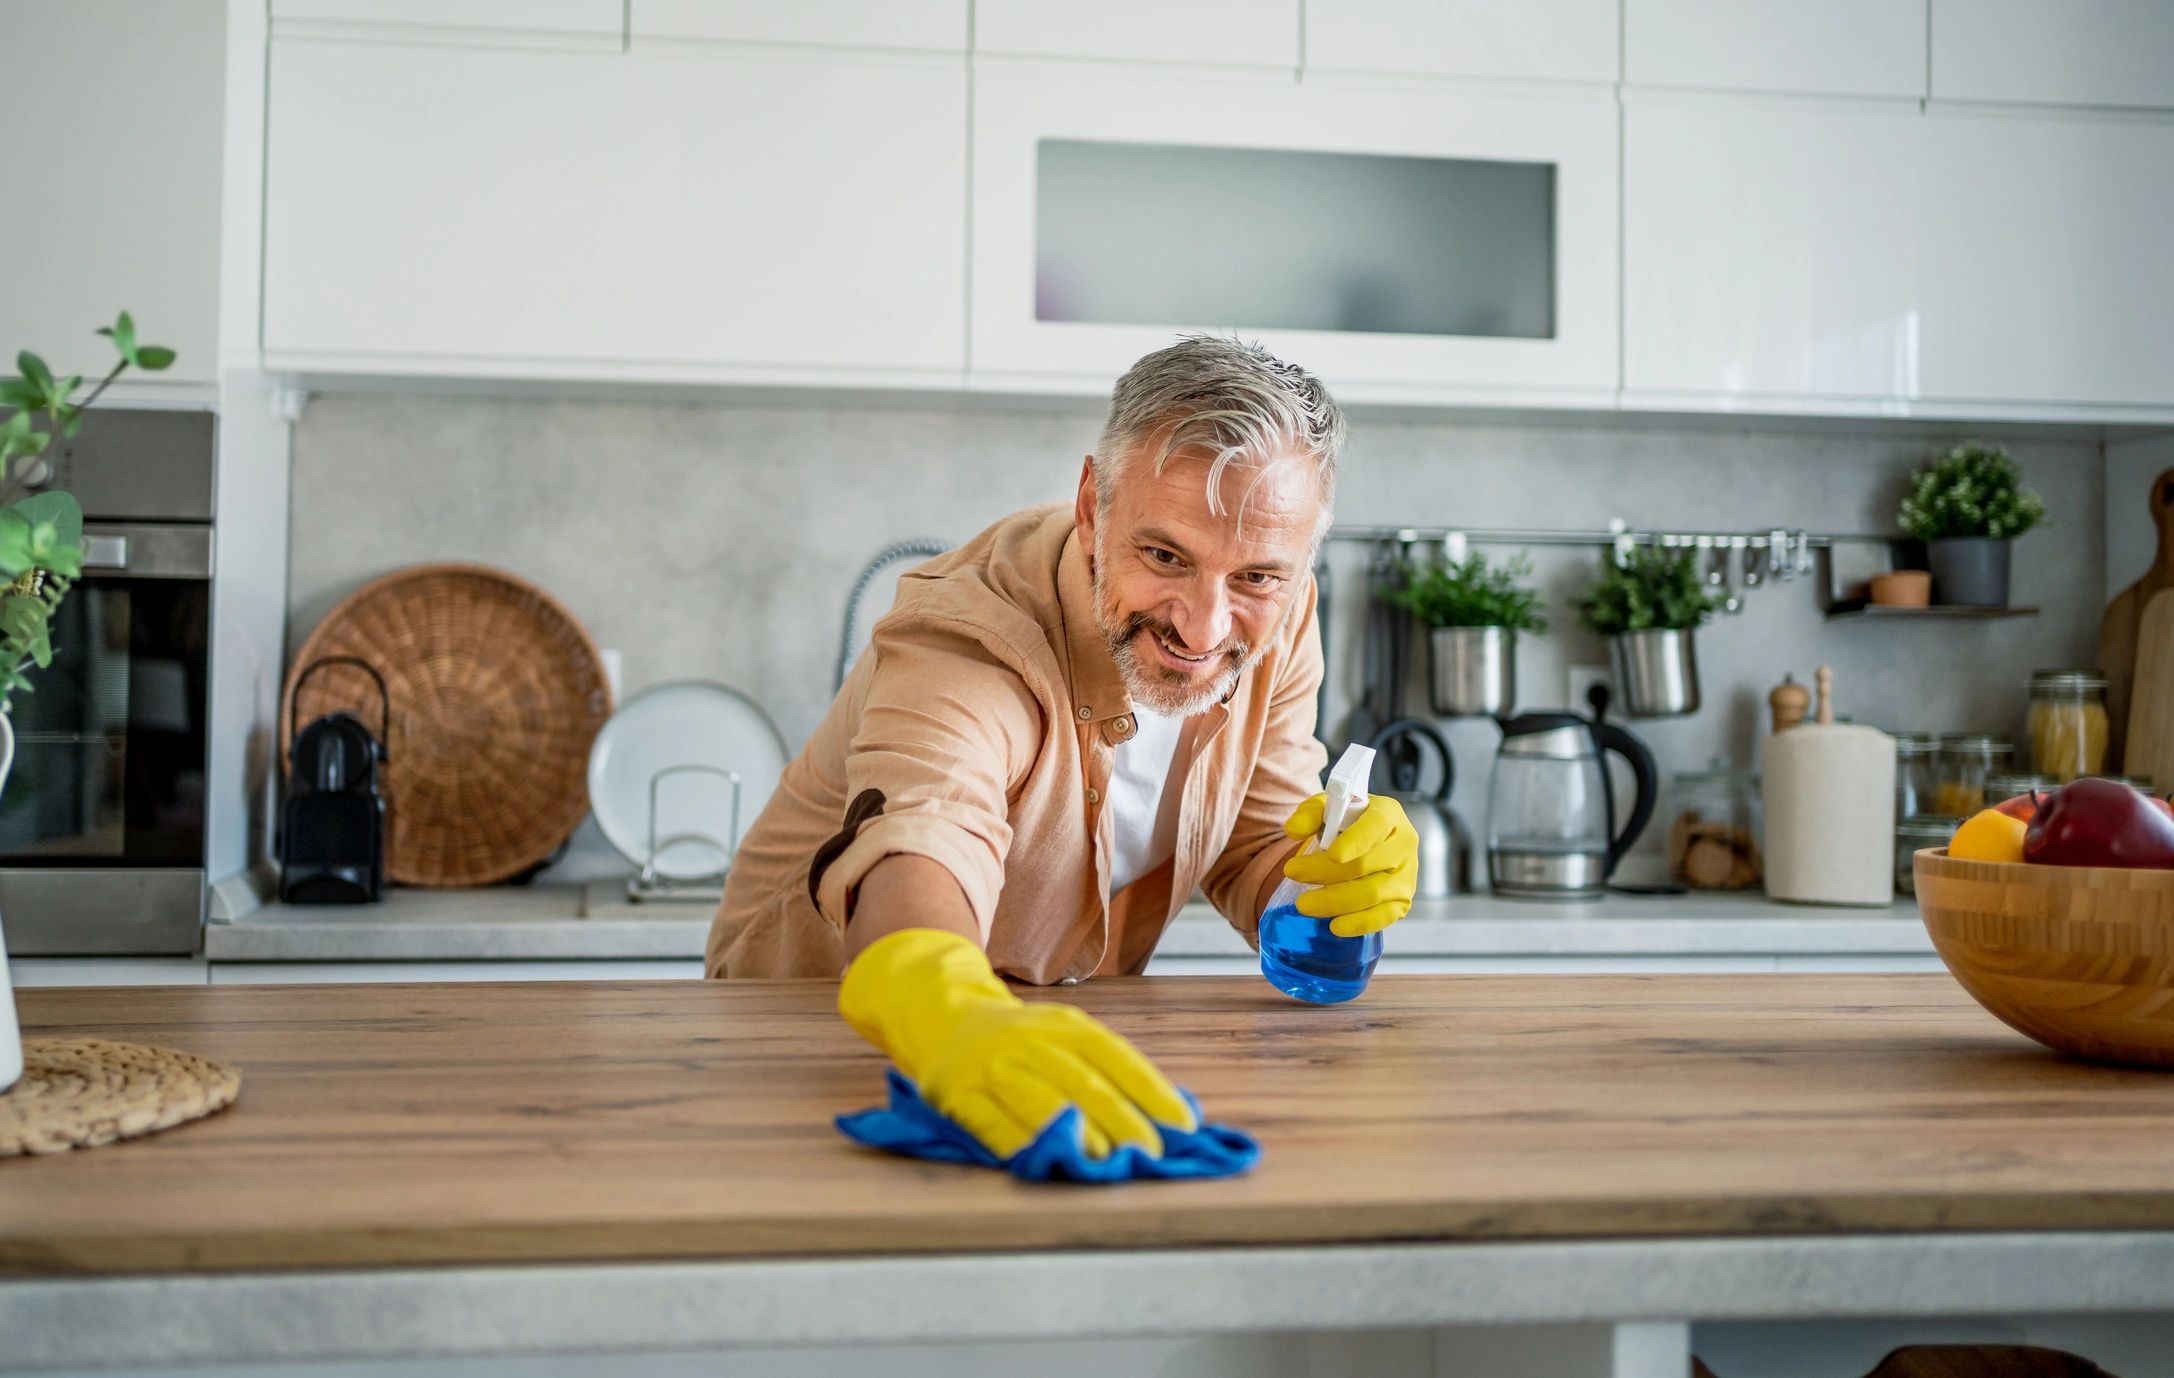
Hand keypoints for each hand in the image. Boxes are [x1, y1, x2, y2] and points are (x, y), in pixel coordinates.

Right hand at [838, 928, 1196, 1160]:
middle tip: (1153, 1152)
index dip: (1152, 1090)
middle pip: (1083, 1083)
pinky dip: (1022, 1145)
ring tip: (1106, 1161)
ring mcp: (991, 1067)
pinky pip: (994, 1124)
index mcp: (1064, 1025)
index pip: (1116, 1057)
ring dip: (1076, 1134)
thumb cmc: (1022, 1041)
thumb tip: (1172, 1114)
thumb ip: (1108, 1070)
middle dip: (1122, 1120)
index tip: (1184, 1125)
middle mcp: (1029, 1041)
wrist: (943, 1018)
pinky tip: (1047, 1162)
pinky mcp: (958, 1096)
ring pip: (1040, 1101)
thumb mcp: (1064, 1037)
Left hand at [1280, 794, 1419, 937]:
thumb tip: (1293, 829)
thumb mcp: (1326, 809)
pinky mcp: (1402, 901)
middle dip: (1326, 872)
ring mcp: (1406, 875)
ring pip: (1373, 893)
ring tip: (1304, 904)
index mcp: (1388, 815)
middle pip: (1367, 864)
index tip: (1333, 854)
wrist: (1363, 843)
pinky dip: (1360, 923)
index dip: (1356, 842)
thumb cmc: (1346, 823)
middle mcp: (1403, 844)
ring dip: (1335, 901)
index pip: (1375, 826)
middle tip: (1292, 873)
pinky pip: (1383, 916)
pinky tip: (1335, 926)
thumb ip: (1309, 814)